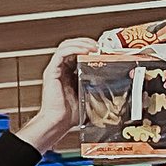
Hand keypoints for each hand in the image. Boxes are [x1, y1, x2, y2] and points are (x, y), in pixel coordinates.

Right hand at [14, 37, 93, 151]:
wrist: (58, 122)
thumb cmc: (71, 114)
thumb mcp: (89, 95)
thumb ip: (96, 86)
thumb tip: (114, 81)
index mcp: (68, 73)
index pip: (77, 52)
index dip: (88, 47)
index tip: (102, 49)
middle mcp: (60, 69)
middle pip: (71, 46)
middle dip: (86, 42)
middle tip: (99, 45)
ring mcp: (55, 69)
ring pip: (66, 46)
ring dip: (81, 43)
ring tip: (94, 46)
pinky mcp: (52, 71)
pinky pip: (61, 53)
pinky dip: (74, 48)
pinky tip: (85, 50)